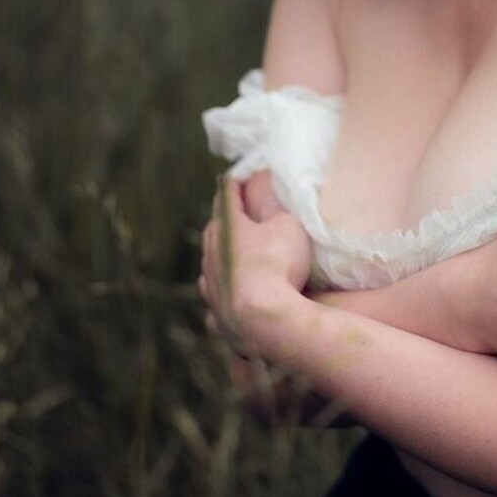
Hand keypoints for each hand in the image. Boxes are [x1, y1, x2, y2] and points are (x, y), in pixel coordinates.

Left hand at [199, 177, 311, 356]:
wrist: (265, 322)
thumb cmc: (278, 265)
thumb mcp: (287, 224)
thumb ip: (273, 205)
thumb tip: (263, 184)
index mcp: (227, 225)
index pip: (228, 194)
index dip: (237, 182)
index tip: (242, 175)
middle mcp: (211, 252)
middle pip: (215, 226)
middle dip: (226, 215)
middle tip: (238, 208)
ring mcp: (210, 284)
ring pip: (210, 259)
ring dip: (221, 251)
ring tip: (232, 249)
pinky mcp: (214, 311)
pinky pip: (214, 293)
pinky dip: (221, 287)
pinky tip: (225, 291)